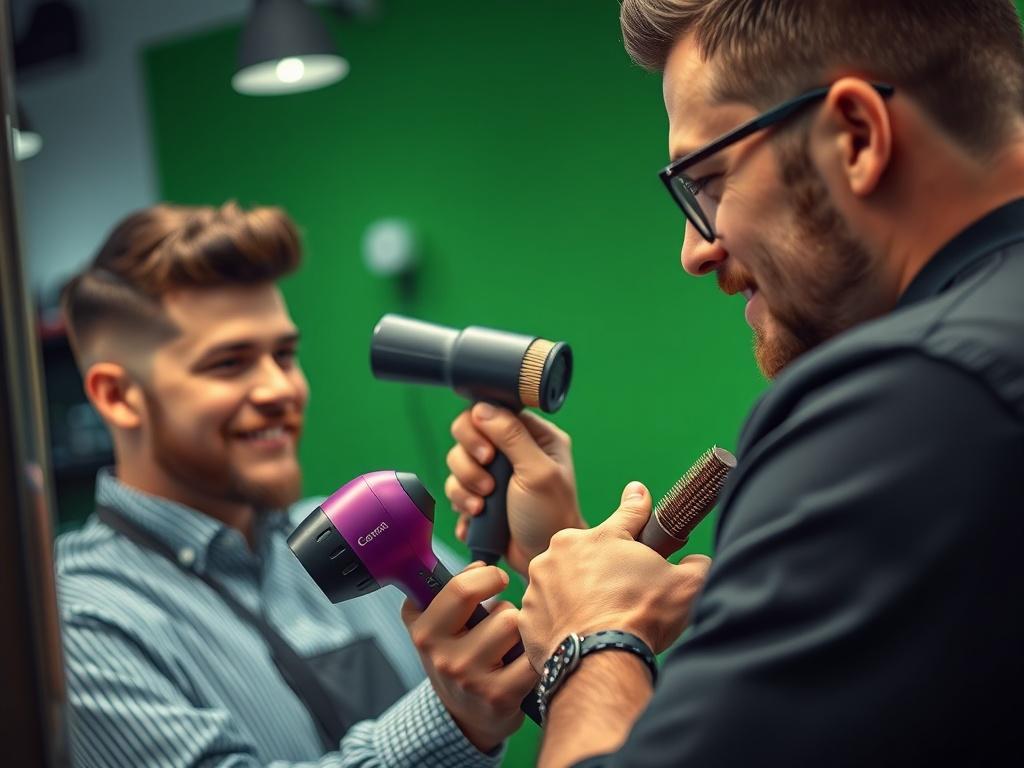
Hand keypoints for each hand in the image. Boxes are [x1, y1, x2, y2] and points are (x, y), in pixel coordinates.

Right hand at [401, 562, 538, 751]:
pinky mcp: (498, 697)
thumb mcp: (436, 624)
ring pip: (516, 628)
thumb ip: (449, 590)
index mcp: (423, 630)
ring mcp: (469, 679)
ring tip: (510, 643)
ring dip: (520, 630)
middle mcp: (442, 656)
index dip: (486, 576)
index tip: (494, 579)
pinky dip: (534, 654)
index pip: (461, 588)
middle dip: (507, 606)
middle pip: (499, 609)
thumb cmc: (457, 655)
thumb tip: (479, 565)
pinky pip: (532, 657)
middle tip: (504, 614)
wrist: (465, 716)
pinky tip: (525, 661)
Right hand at [445, 403, 584, 573]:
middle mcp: (513, 450)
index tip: (487, 455)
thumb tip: (482, 408)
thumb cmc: (551, 517)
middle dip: (469, 463)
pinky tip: (477, 518)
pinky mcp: (481, 494)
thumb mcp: (538, 472)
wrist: (542, 559)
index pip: (492, 411)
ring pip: (457, 464)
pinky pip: (455, 489)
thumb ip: (512, 437)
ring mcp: (495, 473)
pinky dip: (461, 504)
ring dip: (465, 487)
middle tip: (488, 485)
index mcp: (534, 436)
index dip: (479, 429)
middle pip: (467, 436)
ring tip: (483, 506)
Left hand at [519, 481, 711, 669]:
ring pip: (563, 582)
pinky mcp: (526, 615)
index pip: (628, 515)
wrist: (600, 662)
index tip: (638, 494)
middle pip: (590, 553)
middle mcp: (560, 552)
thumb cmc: (641, 618)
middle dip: (606, 567)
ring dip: (578, 594)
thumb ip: (695, 564)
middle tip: (624, 594)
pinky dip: (560, 621)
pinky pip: (546, 612)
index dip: (639, 506)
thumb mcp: (685, 585)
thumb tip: (698, 562)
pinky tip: (579, 634)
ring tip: (600, 620)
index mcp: (599, 537)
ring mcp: (537, 584)